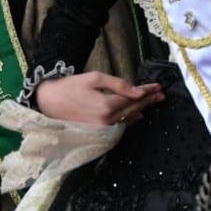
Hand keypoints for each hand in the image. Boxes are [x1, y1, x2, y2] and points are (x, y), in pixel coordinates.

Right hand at [34, 72, 164, 124]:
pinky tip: (138, 115)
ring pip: (128, 119)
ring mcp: (102, 128)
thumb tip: (137, 91)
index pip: (134, 98)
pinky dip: (130, 119)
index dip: (147, 91)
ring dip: (142, 110)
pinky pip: (119, 126)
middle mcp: (107, 120)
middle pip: (134, 109)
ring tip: (153, 102)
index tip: (158, 86)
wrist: (49, 101)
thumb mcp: (95, 78)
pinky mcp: (98, 132)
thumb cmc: (71, 86)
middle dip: (149, 101)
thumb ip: (118, 85)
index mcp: (107, 105)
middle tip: (161, 94)